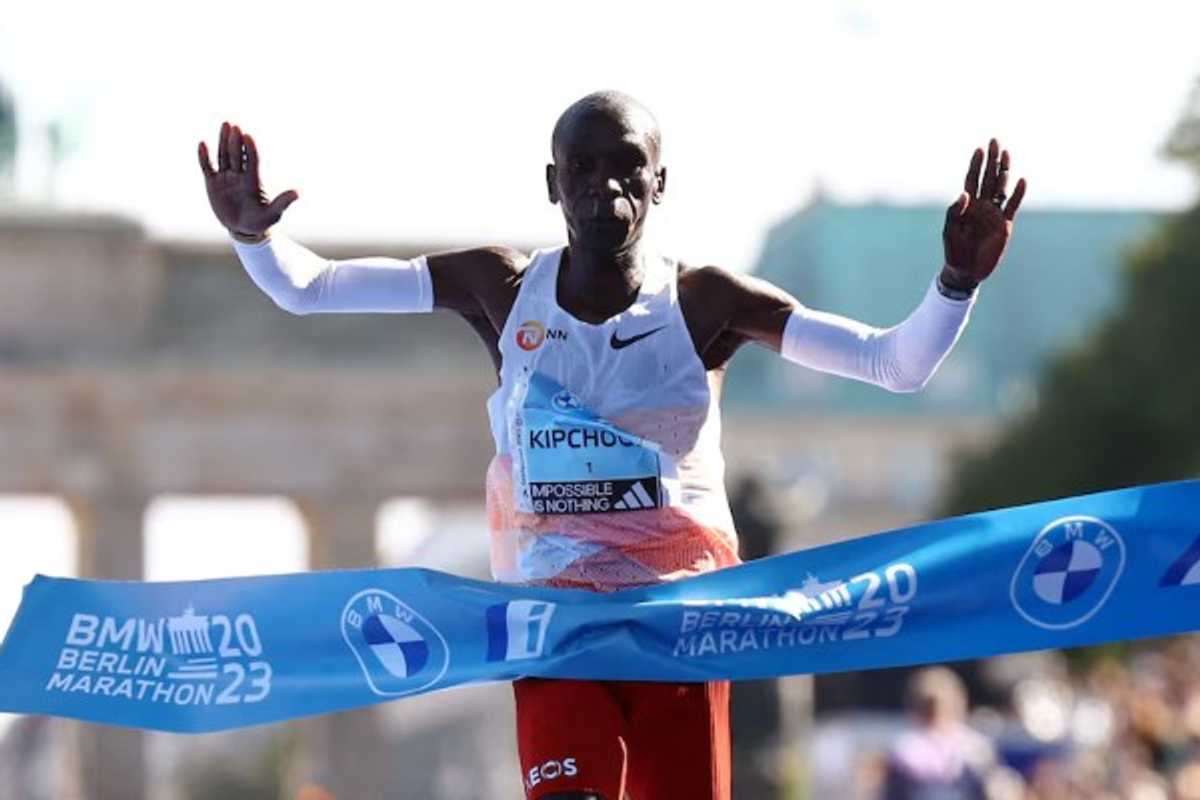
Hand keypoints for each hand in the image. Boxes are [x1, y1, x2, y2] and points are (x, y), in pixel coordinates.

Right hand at [197, 122, 297, 240]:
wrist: (243, 229)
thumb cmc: (261, 221)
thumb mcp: (272, 214)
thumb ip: (282, 202)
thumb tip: (298, 192)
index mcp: (254, 181)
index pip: (253, 161)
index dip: (251, 149)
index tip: (249, 136)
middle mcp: (240, 175)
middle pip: (238, 154)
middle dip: (236, 141)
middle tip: (235, 125)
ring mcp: (226, 178)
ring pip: (224, 156)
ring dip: (223, 141)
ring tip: (226, 125)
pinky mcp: (213, 183)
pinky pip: (207, 167)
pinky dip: (204, 157)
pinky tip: (202, 144)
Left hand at [941, 139, 1026, 289]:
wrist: (966, 271)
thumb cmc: (954, 251)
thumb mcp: (950, 231)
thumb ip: (955, 212)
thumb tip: (964, 194)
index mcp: (967, 206)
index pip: (972, 180)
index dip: (976, 165)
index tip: (979, 149)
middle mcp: (982, 206)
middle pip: (988, 178)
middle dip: (991, 160)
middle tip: (995, 141)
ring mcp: (994, 214)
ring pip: (1001, 187)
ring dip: (1004, 171)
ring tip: (1007, 154)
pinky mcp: (1004, 224)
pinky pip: (1012, 206)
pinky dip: (1017, 194)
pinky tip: (1021, 180)